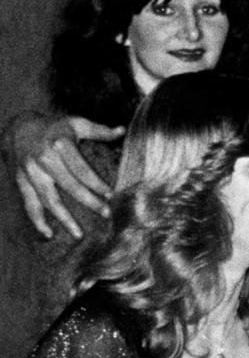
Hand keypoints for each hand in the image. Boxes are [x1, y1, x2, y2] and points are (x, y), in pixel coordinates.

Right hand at [5, 112, 121, 238]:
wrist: (18, 128)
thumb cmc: (55, 128)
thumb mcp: (76, 123)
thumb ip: (99, 130)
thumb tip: (122, 130)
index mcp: (60, 144)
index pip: (81, 168)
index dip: (96, 183)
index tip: (111, 195)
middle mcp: (44, 158)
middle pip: (69, 185)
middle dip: (89, 201)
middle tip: (107, 213)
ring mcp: (31, 172)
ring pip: (48, 199)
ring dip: (64, 218)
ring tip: (79, 234)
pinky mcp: (21, 181)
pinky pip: (29, 203)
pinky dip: (37, 220)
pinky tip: (48, 233)